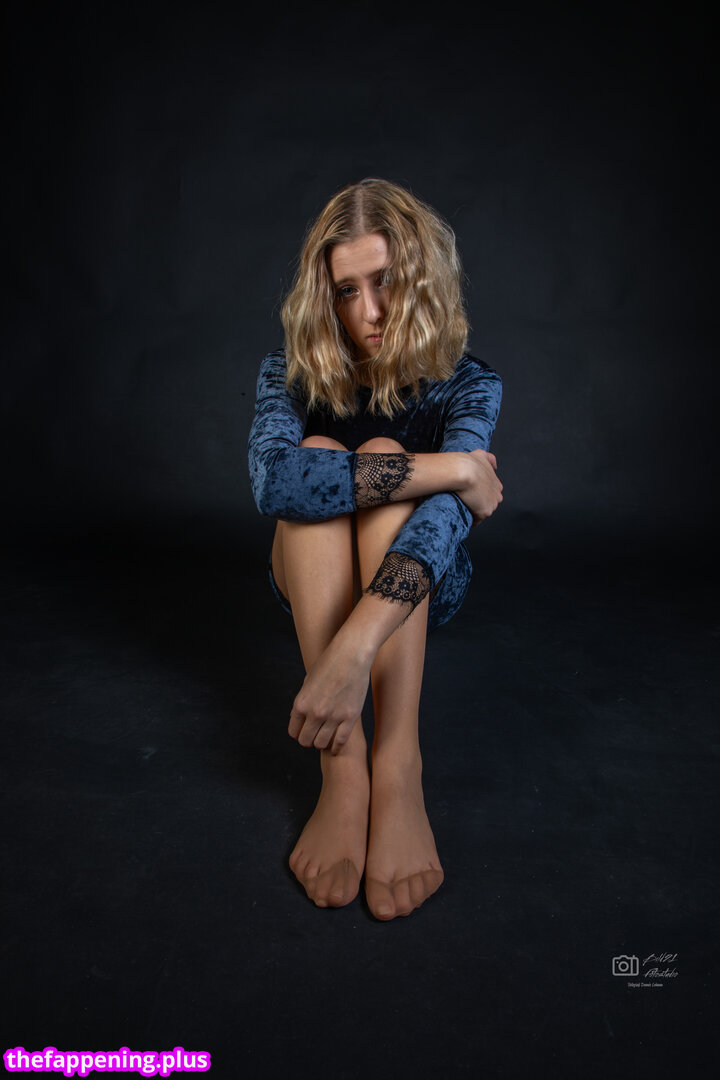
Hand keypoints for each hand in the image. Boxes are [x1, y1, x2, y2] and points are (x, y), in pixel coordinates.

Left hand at [288, 632, 371, 752]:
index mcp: (301, 703)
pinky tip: (335, 748)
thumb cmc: (329, 664)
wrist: (351, 654)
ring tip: (325, 739)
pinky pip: (340, 742)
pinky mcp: (350, 717)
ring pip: (321, 744)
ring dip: (321, 743)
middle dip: (308, 740)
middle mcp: (315, 712)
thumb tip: (296, 719)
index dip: (298, 733)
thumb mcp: (308, 681)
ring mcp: (333, 716)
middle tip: (314, 735)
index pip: (293, 731)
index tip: (304, 731)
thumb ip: (303, 702)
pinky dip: (336, 748)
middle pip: (306, 741)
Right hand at [455, 449, 502, 524]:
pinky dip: (470, 519)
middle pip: (487, 505)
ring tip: (461, 507)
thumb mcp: (481, 455)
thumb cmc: (468, 463)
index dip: (478, 495)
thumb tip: (495, 466)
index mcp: (497, 485)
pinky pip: (477, 521)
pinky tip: (462, 515)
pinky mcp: (485, 512)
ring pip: (482, 513)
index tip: (469, 493)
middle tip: (464, 501)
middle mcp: (498, 496)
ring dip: (473, 512)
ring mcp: (492, 505)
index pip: (489, 495)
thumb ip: (490, 459)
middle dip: (477, 504)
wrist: (462, 471)